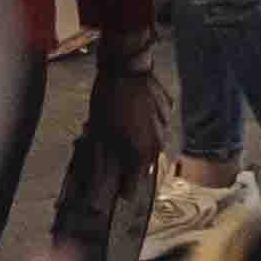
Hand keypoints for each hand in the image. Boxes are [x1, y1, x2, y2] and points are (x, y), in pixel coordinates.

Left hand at [84, 38, 169, 180]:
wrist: (126, 66)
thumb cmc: (108, 102)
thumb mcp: (98, 136)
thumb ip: (99, 166)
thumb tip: (92, 194)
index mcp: (139, 155)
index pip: (132, 187)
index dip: (121, 189)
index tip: (113, 188)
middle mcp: (157, 145)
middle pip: (143, 166)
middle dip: (128, 162)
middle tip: (113, 149)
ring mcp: (166, 126)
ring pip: (152, 144)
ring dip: (138, 142)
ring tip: (122, 126)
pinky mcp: (167, 110)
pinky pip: (158, 125)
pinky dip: (146, 124)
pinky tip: (132, 111)